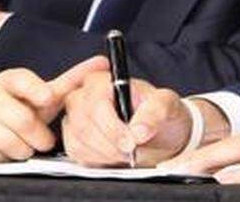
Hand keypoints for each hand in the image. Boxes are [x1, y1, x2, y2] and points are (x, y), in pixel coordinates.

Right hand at [0, 55, 107, 162]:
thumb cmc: (14, 106)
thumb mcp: (40, 92)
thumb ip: (70, 80)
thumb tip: (103, 64)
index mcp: (10, 80)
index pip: (22, 80)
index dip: (35, 89)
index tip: (46, 98)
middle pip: (21, 120)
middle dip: (38, 136)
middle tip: (44, 141)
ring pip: (7, 142)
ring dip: (22, 150)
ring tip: (25, 145)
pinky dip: (2, 159)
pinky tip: (4, 151)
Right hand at [62, 73, 203, 166]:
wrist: (158, 133)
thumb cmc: (159, 113)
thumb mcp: (167, 105)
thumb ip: (155, 112)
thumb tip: (138, 130)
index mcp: (103, 80)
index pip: (97, 104)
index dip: (113, 127)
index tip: (131, 142)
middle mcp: (84, 95)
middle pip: (84, 124)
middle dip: (112, 142)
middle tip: (133, 148)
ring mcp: (74, 117)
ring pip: (78, 141)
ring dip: (107, 152)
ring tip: (128, 150)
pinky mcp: (72, 138)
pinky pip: (77, 153)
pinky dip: (98, 159)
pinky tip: (115, 154)